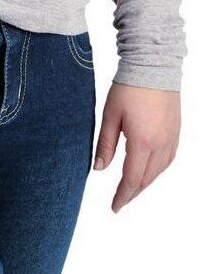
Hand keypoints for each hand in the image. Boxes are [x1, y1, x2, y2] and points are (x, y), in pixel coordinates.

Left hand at [92, 82, 180, 212]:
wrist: (153, 66)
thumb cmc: (128, 89)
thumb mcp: (109, 117)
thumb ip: (105, 144)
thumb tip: (99, 168)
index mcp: (142, 142)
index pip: (132, 179)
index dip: (122, 195)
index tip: (114, 207)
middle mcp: (161, 144)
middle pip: (147, 178)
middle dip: (133, 193)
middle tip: (120, 202)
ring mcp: (171, 137)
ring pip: (159, 171)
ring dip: (145, 183)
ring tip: (131, 189)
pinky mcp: (176, 130)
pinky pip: (168, 159)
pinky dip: (157, 170)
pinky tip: (149, 171)